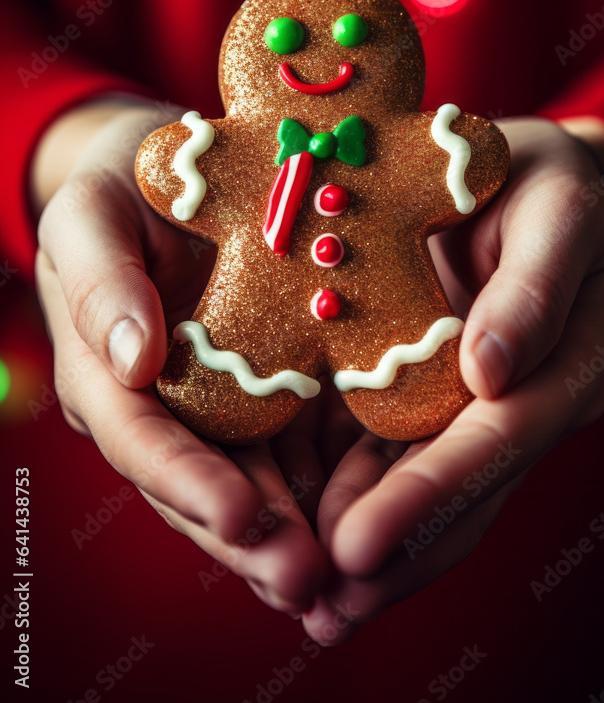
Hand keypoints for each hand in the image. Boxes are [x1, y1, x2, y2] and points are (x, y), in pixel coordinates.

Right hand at [34, 99, 328, 613]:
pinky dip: (325, 486)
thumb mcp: (91, 215)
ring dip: (292, 531)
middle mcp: (164, 406)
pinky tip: (366, 513)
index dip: (186, 482)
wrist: (175, 171)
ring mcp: (219, 405)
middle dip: (249, 537)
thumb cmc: (120, 187)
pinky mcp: (272, 390)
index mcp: (109, 373)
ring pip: (253, 481)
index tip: (239, 516)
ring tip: (339, 572)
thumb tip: (131, 362)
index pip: (143, 440)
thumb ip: (100, 282)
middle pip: (201, 484)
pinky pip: (298, 445)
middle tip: (305, 579)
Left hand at [300, 116, 603, 643]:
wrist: (523, 175)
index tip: (361, 542)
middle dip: (396, 548)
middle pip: (464, 491)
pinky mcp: (436, 396)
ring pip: (431, 491)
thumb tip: (492, 375)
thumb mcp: (557, 214)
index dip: (430, 494)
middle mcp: (525, 401)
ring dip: (380, 550)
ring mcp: (479, 407)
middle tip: (325, 607)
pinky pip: (399, 456)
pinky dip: (360, 498)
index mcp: (563, 365)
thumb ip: (535, 289)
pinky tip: (313, 533)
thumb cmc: (543, 181)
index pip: (497, 440)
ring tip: (315, 606)